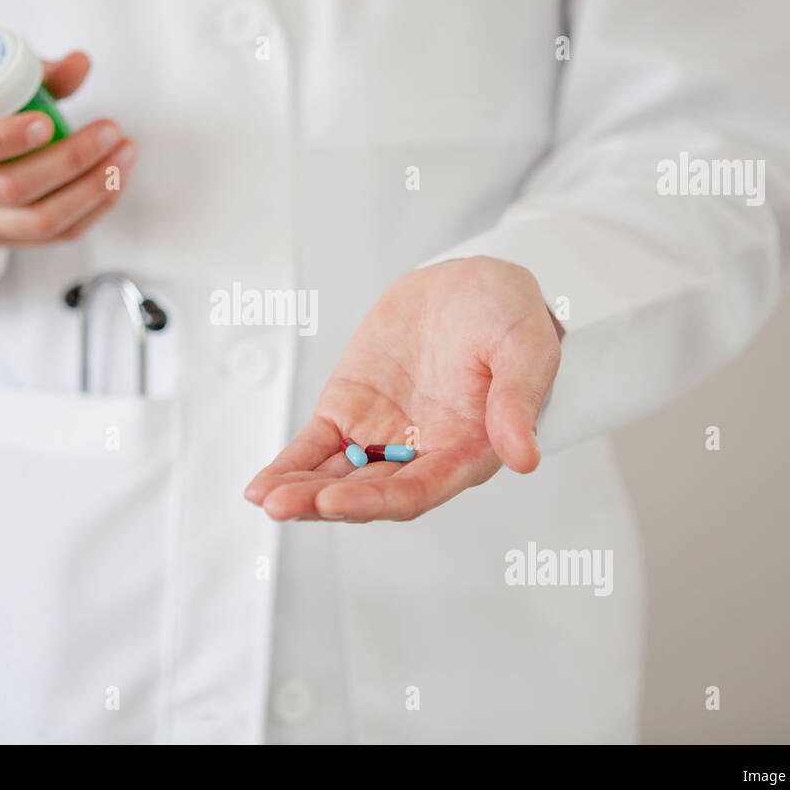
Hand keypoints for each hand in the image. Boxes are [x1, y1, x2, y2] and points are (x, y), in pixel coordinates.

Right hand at [0, 52, 136, 266]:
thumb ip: (37, 71)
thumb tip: (80, 63)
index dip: (4, 138)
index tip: (47, 121)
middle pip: (9, 189)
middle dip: (70, 161)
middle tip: (111, 133)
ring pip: (37, 222)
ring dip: (91, 190)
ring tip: (123, 157)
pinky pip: (53, 237)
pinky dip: (92, 211)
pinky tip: (115, 183)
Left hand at [244, 257, 562, 522]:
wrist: (470, 282)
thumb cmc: (509, 314)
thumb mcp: (527, 345)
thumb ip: (519, 399)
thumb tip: (523, 457)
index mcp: (469, 451)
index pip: (420, 489)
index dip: (378, 500)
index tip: (335, 502)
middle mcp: (423, 454)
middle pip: (371, 491)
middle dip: (325, 502)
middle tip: (284, 506)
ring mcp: (383, 434)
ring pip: (337, 475)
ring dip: (301, 491)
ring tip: (265, 500)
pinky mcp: (350, 410)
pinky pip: (317, 446)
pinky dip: (291, 465)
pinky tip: (262, 486)